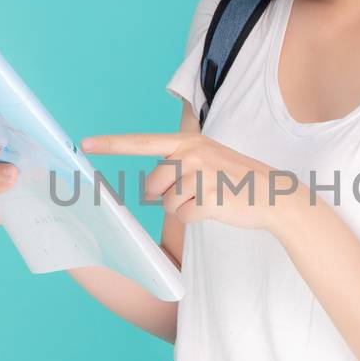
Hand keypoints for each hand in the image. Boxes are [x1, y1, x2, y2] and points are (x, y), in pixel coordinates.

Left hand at [79, 130, 303, 236]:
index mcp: (188, 141)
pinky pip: (184, 217)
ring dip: (184, 208)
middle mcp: (191, 153)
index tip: (85, 143)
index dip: (112, 144)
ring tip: (210, 199)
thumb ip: (179, 164)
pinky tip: (216, 209)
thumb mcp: (208, 158)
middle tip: (196, 192)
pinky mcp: (206, 197)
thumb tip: (150, 187)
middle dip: (167, 196)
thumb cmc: (238, 180)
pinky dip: (197, 219)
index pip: (142, 142)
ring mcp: (199, 174)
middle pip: (152, 185)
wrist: (273, 196)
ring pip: (167, 203)